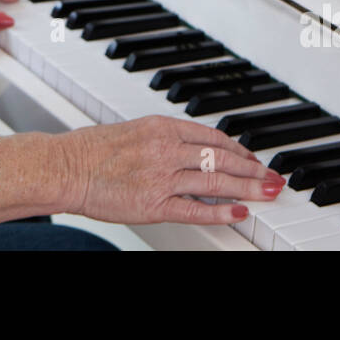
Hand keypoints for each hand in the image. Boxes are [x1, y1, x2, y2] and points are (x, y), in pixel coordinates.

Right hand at [58, 116, 283, 225]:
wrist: (65, 167)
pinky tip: (238, 212)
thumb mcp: (136, 131)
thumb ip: (166, 139)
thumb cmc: (93, 150)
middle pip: (221, 158)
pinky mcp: (153, 204)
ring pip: (215, 181)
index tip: (253, 158)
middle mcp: (165, 149)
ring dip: (247, 188)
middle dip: (253, 169)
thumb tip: (195, 150)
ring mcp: (160, 177)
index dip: (239, 149)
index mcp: (162, 126)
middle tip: (274, 177)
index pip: (212, 137)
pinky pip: (194, 209)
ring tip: (267, 193)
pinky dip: (219, 212)